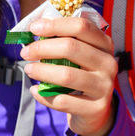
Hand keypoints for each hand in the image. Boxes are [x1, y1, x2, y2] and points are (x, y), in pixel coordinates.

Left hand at [20, 16, 117, 135]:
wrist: (96, 111)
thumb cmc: (82, 75)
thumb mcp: (81, 56)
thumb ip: (64, 41)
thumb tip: (35, 29)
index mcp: (104, 44)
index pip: (81, 27)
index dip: (55, 25)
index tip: (34, 28)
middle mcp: (108, 63)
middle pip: (72, 48)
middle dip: (43, 48)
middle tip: (26, 52)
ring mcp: (104, 86)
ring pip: (67, 75)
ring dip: (42, 71)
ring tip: (29, 69)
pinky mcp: (96, 108)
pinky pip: (63, 101)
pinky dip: (44, 95)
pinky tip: (35, 90)